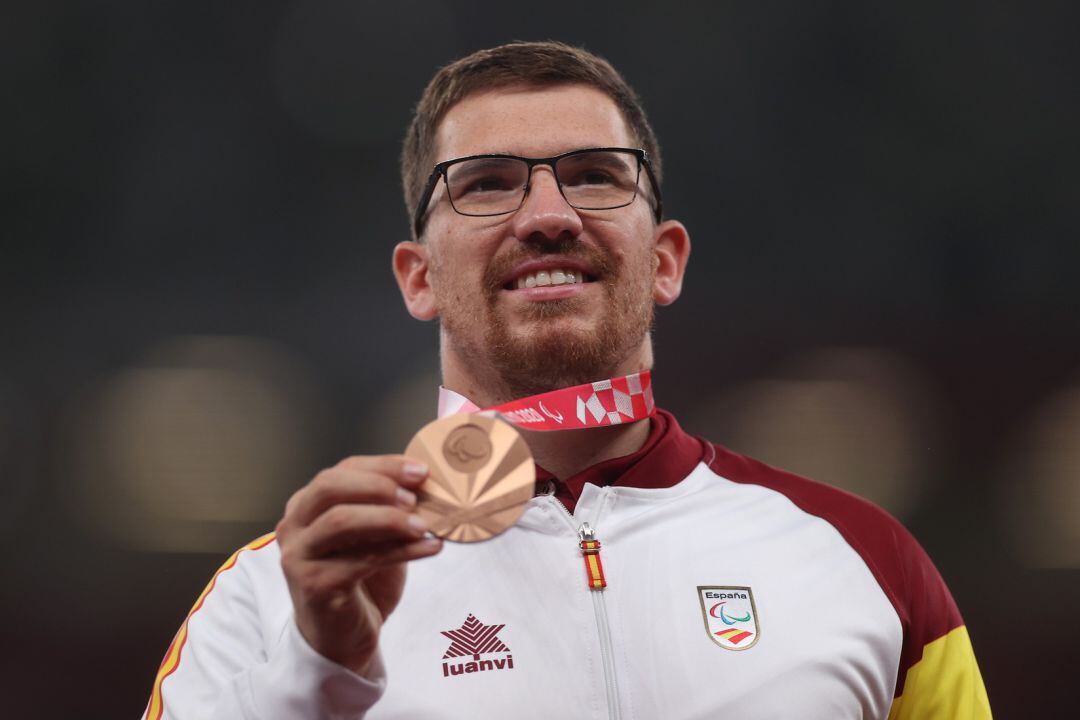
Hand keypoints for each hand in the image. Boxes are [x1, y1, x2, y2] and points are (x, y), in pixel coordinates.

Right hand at [275, 455, 441, 674]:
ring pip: (340, 520)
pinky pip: (362, 559)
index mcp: (306, 505)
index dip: (384, 466)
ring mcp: (298, 556)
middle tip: (415, 497)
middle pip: (330, 487)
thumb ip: (387, 509)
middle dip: (378, 485)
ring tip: (425, 526)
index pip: (342, 470)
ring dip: (389, 519)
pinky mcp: (313, 585)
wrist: (341, 638)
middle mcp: (294, 526)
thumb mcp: (373, 537)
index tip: (421, 471)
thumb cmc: (358, 581)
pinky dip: (402, 551)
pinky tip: (430, 548)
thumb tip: (424, 484)